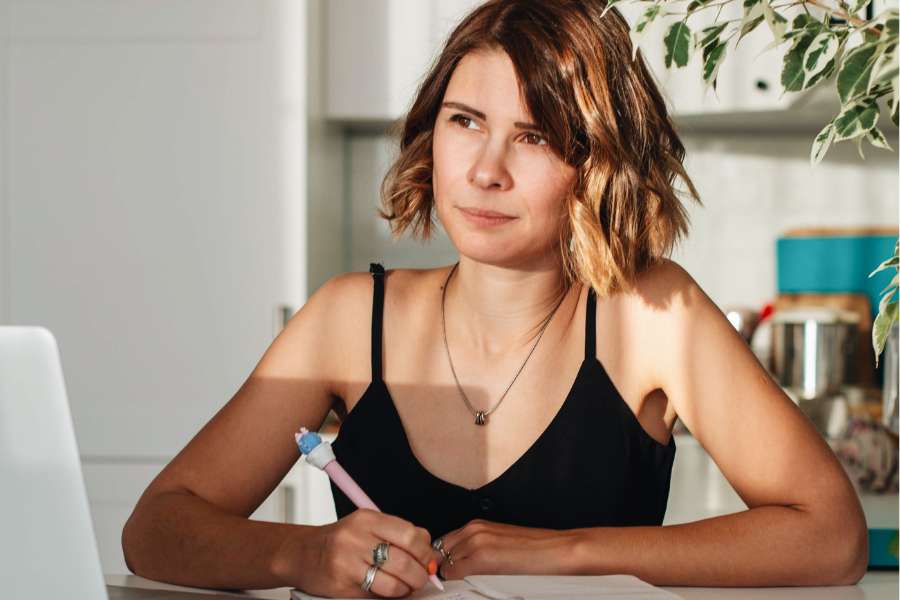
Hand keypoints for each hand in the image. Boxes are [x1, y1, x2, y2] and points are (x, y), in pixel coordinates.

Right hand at [272, 508, 441, 597]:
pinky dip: (389, 597)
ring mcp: (348, 562)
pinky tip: (388, 592)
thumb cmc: (339, 541)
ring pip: (393, 583)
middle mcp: (357, 537)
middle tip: (422, 578)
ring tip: (407, 587)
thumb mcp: (366, 527)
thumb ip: (397, 535)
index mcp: (367, 518)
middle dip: (420, 574)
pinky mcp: (342, 585)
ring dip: (407, 589)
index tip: (430, 561)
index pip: (409, 534)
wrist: (302, 553)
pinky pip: (376, 595)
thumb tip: (429, 554)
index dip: (425, 552)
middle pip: (404, 560)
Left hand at [434, 519, 579, 579]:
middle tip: (454, 580)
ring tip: (466, 584)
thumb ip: (477, 550)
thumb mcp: (499, 544)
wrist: (558, 551)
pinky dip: (457, 582)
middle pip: (440, 553)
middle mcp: (473, 531)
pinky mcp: (482, 559)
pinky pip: (454, 574)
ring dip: (451, 576)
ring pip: (445, 565)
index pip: (443, 544)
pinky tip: (471, 586)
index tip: (447, 571)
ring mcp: (475, 543)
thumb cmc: (536, 551)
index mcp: (476, 526)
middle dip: (444, 567)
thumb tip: (459, 565)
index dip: (443, 560)